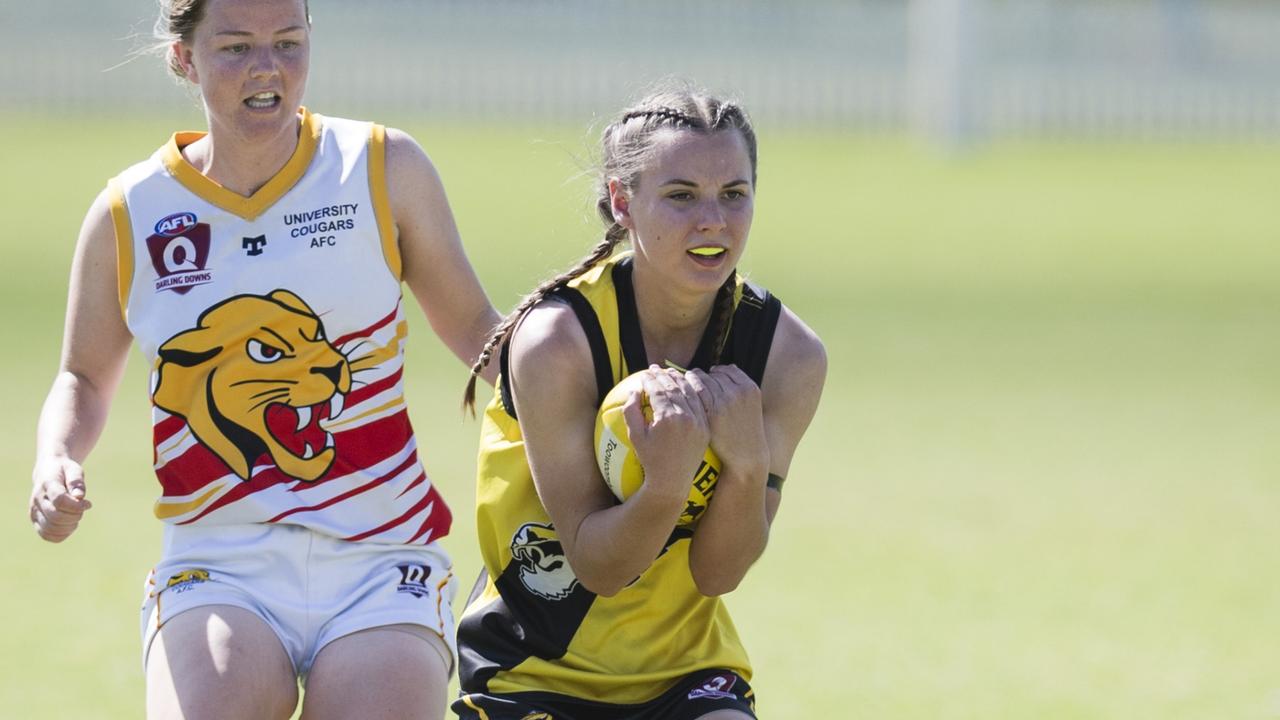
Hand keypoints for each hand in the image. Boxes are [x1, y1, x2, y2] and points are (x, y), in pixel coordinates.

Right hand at [29, 456, 91, 542]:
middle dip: (75, 516)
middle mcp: (37, 500)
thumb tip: (79, 496)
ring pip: (50, 529)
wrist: (47, 471)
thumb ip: (77, 481)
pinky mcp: (35, 520)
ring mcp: (34, 511)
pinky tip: (70, 525)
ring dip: (69, 526)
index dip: (77, 506)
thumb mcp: (74, 469)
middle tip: (82, 509)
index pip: (59, 500)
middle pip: (56, 517)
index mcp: (46, 485)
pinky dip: (62, 534)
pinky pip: (47, 535)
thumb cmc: (64, 470)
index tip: (87, 503)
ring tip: (76, 516)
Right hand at [622, 368, 710, 501]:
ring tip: (670, 373)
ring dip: (679, 380)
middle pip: (675, 387)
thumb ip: (631, 411)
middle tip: (655, 369)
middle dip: (664, 375)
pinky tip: (685, 388)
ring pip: (690, 393)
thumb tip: (634, 390)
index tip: (645, 373)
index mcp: (667, 418)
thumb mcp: (635, 436)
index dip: (651, 379)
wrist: (672, 481)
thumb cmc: (649, 460)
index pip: (659, 390)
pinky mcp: (706, 428)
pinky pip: (700, 404)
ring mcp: (698, 422)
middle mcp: (686, 417)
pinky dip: (692, 394)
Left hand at [685, 365, 768, 476]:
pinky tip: (683, 397)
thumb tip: (723, 368)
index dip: (716, 372)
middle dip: (703, 377)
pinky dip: (688, 391)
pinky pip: (695, 393)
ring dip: (692, 381)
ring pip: (702, 380)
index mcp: (749, 387)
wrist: (747, 455)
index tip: (709, 378)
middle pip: (713, 374)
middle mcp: (738, 391)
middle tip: (692, 380)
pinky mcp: (712, 412)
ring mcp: (725, 401)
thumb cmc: (745, 431)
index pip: (727, 369)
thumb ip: (738, 387)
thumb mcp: (750, 405)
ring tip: (684, 385)